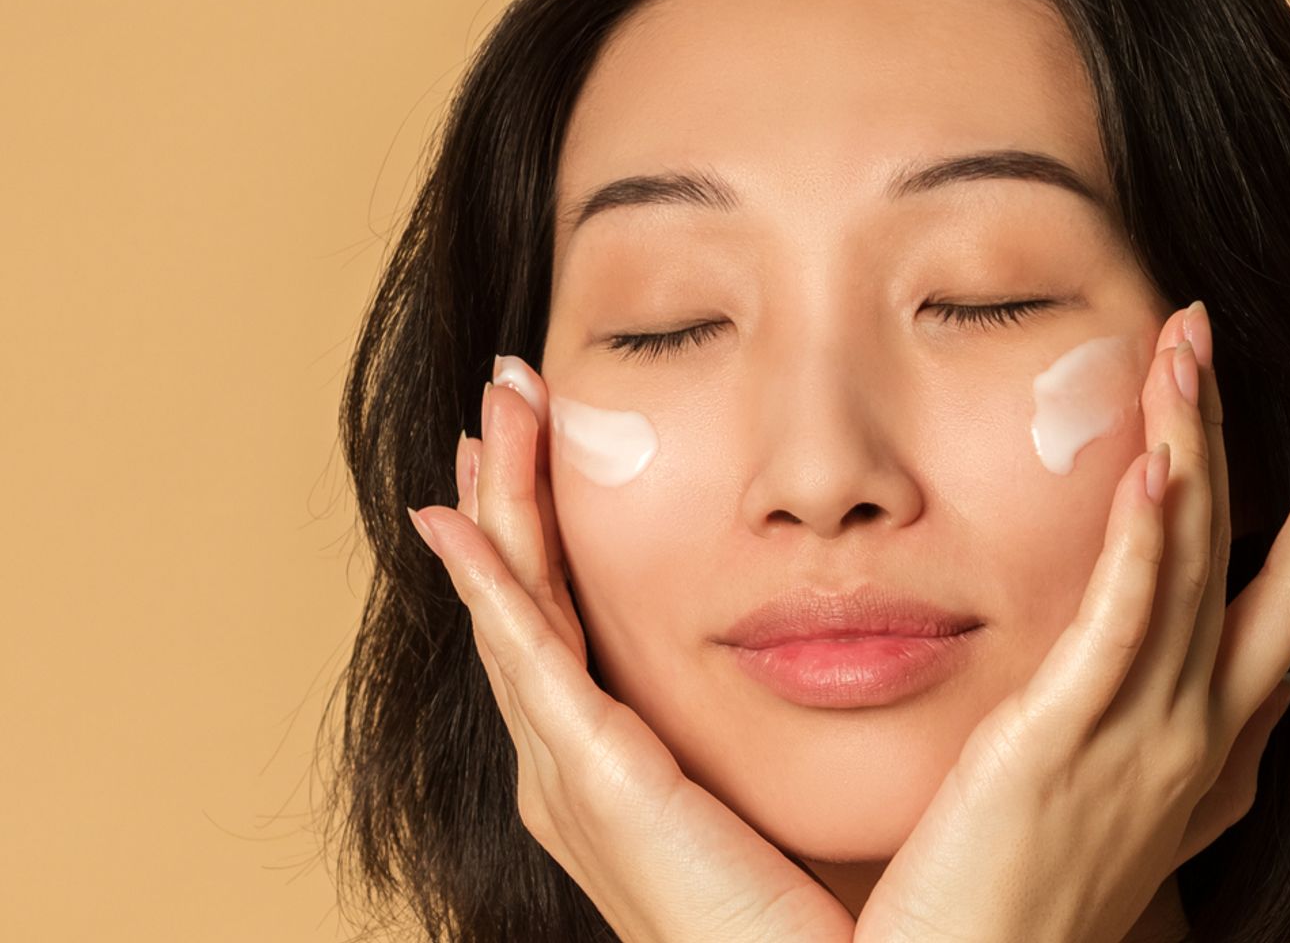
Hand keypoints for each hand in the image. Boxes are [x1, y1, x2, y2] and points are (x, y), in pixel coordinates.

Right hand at [406, 356, 854, 942]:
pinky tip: (461, 518)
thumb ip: (776, 729)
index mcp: (615, 773)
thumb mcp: (781, 797)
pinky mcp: (592, 777)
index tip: (545, 443)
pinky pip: (529, 654)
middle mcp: (573, 772)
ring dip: (500, 508)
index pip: (566, 624)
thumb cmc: (816, 920)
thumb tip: (829, 649)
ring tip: (494, 417)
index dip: (547, 534)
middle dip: (508, 498)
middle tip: (504, 398)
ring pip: (516, 610)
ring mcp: (570, 774)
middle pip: (525, 605)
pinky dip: (491, 582)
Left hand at [852, 302, 1289, 942]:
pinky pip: (1121, 625)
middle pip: (1249, 562)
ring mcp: (1141, 738)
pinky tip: (1151, 470)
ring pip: (1192, 567)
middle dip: (1256, 443)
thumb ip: (1222, 760)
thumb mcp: (1159, 828)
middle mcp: (1196, 737)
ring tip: (1187, 349)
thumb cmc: (1039, 913)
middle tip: (1224, 332)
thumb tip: (1280, 695)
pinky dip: (1145, 546)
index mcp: (1213, 748)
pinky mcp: (1064, 741)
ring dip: (1193, 449)